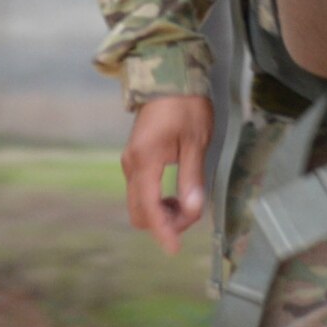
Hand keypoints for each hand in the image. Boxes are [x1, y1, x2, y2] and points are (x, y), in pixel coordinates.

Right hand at [120, 95, 213, 254]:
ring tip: (188, 202)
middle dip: (164, 223)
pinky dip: (157, 201)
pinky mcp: (135, 159)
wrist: (168, 76)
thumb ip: (191, 178)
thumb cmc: (185, 105)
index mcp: (146, 160)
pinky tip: (177, 194)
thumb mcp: (195, 141)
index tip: (175, 250)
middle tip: (193, 214)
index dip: (163, 231)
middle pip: (139, 212)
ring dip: (161, 213)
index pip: (150, 207)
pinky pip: (141, 191)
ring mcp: (131, 162)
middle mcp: (132, 165)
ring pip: (139, 203)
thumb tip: (193, 211)